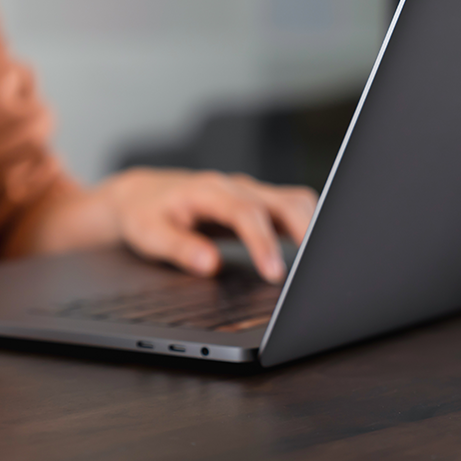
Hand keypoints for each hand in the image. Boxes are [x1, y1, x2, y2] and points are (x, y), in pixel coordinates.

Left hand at [104, 168, 316, 282]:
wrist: (140, 195)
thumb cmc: (144, 214)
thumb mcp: (149, 234)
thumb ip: (180, 248)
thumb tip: (211, 265)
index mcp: (208, 191)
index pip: (246, 213)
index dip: (263, 243)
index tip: (275, 273)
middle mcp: (234, 187)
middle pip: (284, 201)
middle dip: (305, 232)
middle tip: (315, 270)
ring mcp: (248, 193)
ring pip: (294, 201)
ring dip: (312, 226)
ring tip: (320, 262)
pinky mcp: (255, 203)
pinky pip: (290, 208)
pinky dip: (306, 225)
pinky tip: (311, 251)